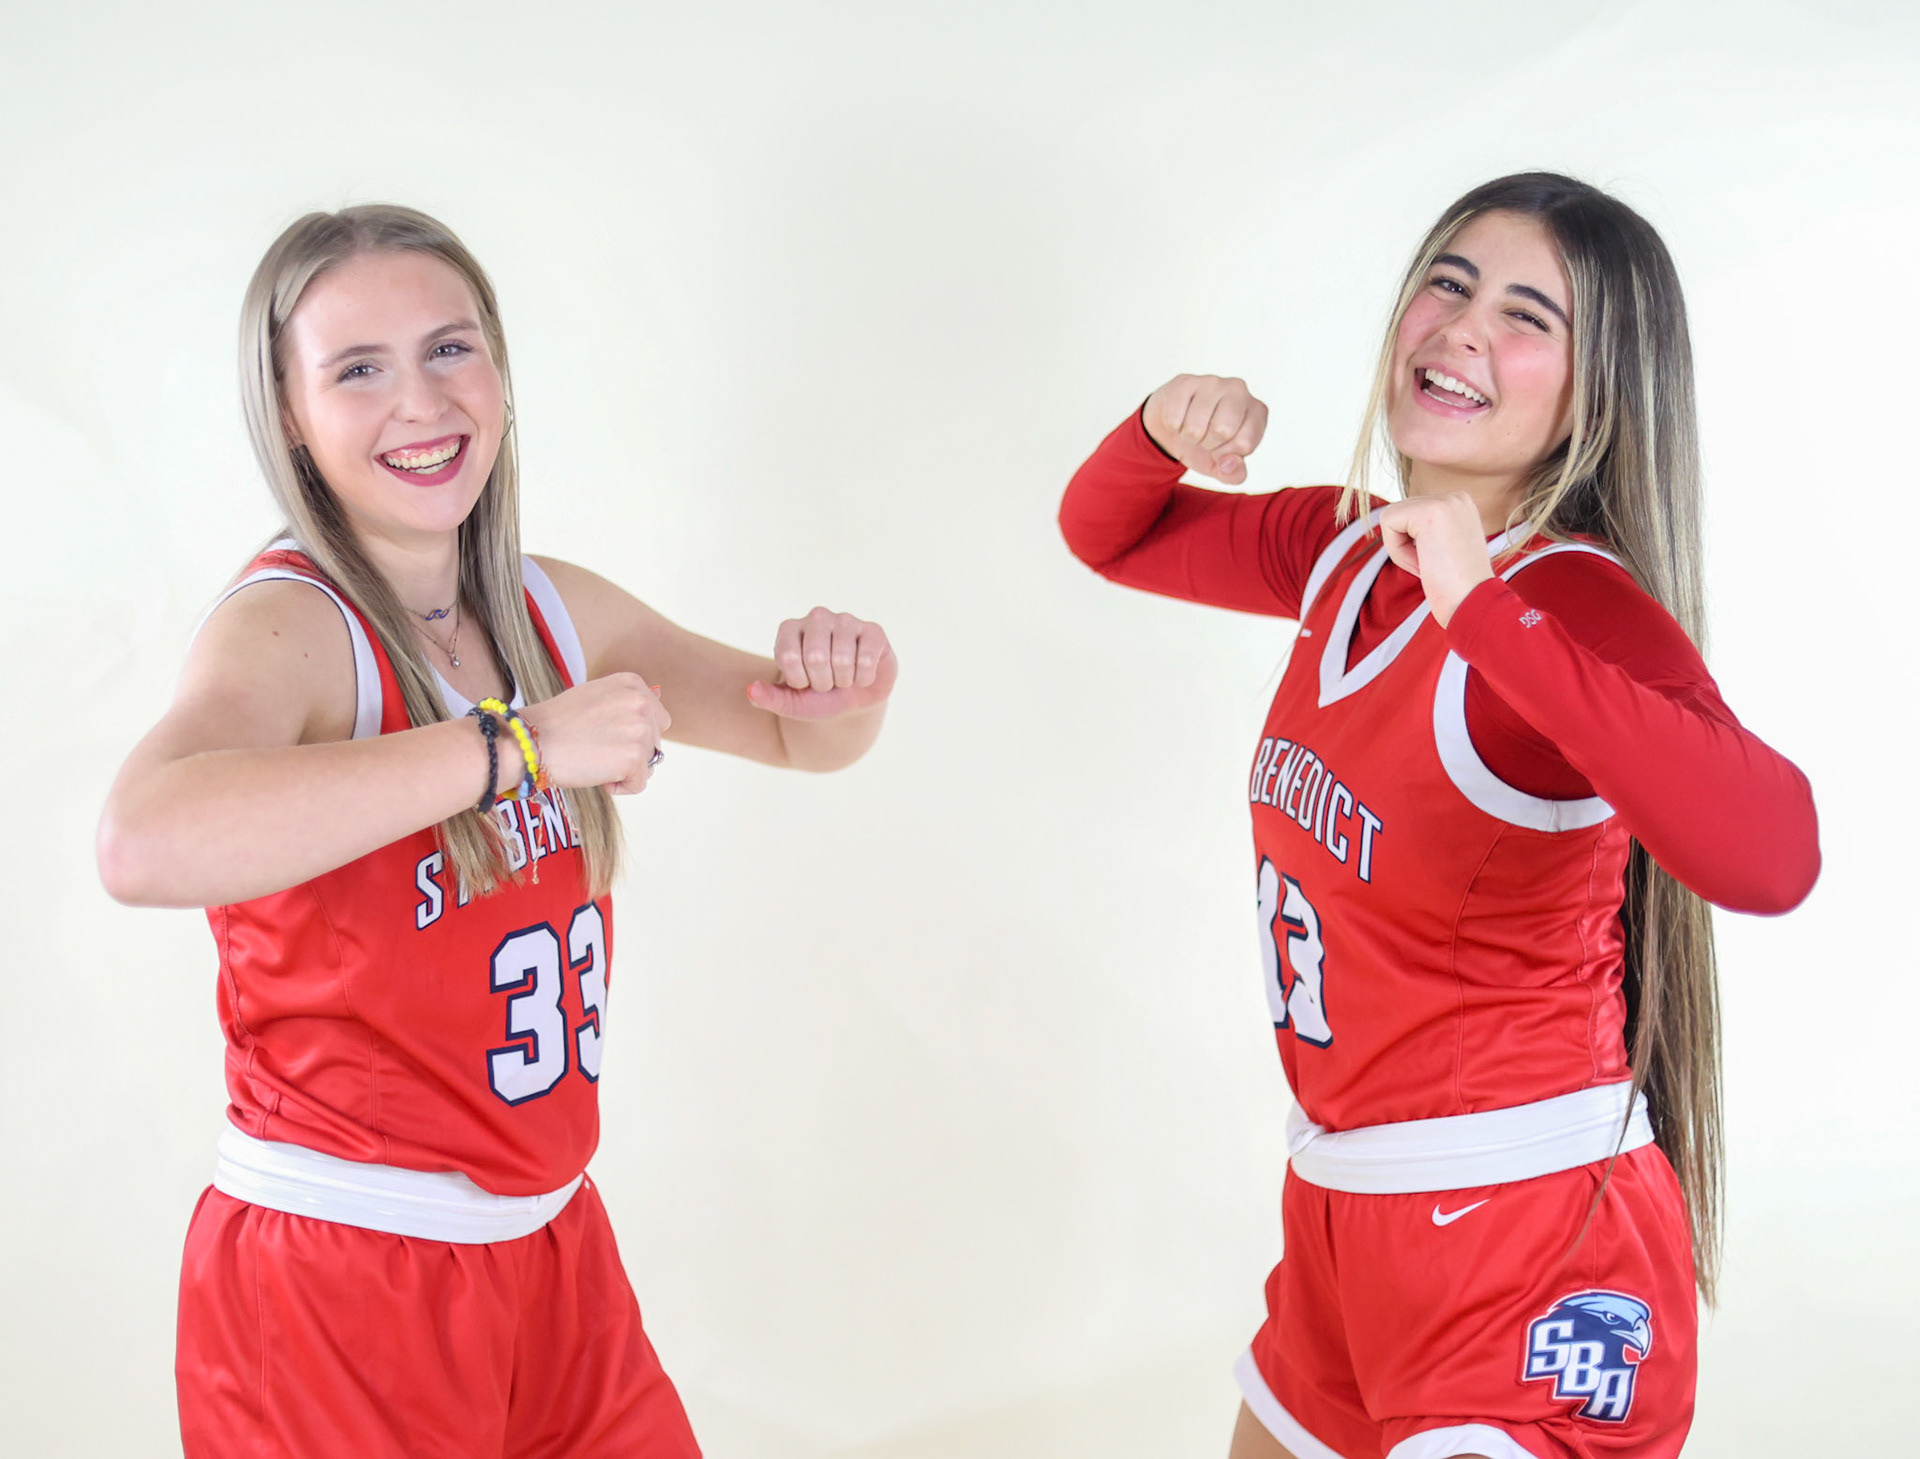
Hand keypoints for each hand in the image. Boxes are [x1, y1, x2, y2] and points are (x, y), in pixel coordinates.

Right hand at [519, 673, 670, 795]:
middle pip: (655, 742)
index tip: (604, 734)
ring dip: (623, 769)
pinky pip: (639, 784)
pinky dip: (618, 787)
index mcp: (632, 684)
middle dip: (632, 752)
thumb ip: (626, 699)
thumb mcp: (595, 695)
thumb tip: (660, 693)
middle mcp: (642, 702)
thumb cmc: (556, 721)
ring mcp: (640, 729)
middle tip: (596, 748)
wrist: (531, 741)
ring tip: (593, 759)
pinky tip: (595, 774)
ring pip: (648, 764)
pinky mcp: (635, 758)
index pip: (656, 718)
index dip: (632, 734)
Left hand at [748, 608, 896, 719]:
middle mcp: (817, 617)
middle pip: (816, 656)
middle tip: (827, 682)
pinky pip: (866, 659)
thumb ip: (768, 698)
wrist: (853, 702)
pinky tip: (862, 675)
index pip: (788, 656)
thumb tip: (751, 690)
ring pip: (842, 658)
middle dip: (822, 682)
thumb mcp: (791, 703)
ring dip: (843, 681)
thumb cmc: (818, 697)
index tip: (804, 682)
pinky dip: (863, 678)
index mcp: (790, 629)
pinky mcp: (873, 630)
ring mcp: (846, 620)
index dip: (799, 680)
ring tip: (843, 678)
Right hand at [1142, 374, 1268, 484]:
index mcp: (1257, 412)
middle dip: (1208, 444)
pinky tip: (1179, 417)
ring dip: (1189, 436)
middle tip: (1206, 436)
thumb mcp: (1222, 466)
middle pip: (1222, 431)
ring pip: (1195, 427)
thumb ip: (1233, 474)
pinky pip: (1174, 419)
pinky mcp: (1186, 381)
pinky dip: (1173, 427)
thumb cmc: (1205, 444)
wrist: (1174, 427)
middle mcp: (1239, 390)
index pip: (1244, 444)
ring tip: (1192, 427)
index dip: (1225, 455)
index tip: (1221, 448)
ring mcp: (1213, 382)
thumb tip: (1229, 463)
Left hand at [1376, 493, 1494, 626]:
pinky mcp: (1431, 510)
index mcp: (1461, 504)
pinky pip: (1388, 522)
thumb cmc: (1457, 587)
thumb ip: (1426, 530)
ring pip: (1391, 517)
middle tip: (1434, 567)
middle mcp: (1457, 496)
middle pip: (1399, 513)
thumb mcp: (1445, 548)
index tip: (1439, 563)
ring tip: (1430, 565)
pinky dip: (1397, 550)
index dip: (1413, 546)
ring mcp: (1446, 500)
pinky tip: (1423, 563)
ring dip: (1401, 550)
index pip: (1410, 515)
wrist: (1473, 604)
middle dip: (1406, 546)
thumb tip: (1394, 520)